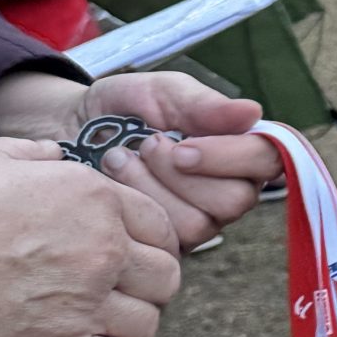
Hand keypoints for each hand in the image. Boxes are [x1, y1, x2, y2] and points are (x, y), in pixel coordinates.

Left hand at [0, 69, 280, 249]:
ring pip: (201, 222)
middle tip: (148, 145)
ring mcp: (198, 219)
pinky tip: (114, 182)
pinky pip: (167, 239)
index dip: (233, 157)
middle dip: (184, 174)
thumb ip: (202, 103)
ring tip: (120, 157)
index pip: (268, 160)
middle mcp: (227, 188)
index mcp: (237, 148)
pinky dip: (137, 204)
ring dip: (153, 187)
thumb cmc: (121, 108)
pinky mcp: (167, 243)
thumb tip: (253, 112)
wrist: (67, 130)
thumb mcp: (159, 93)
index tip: (185, 145)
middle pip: (237, 199)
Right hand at [0, 139, 179, 336]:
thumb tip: (53, 158)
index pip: (162, 229)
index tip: (128, 258)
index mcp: (93, 198)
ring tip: (95, 324)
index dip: (148, 246)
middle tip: (113, 293)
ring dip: (127, 327)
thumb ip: (32, 159)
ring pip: (147, 324)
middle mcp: (101, 249)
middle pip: (164, 279)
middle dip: (144, 287)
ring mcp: (85, 303)